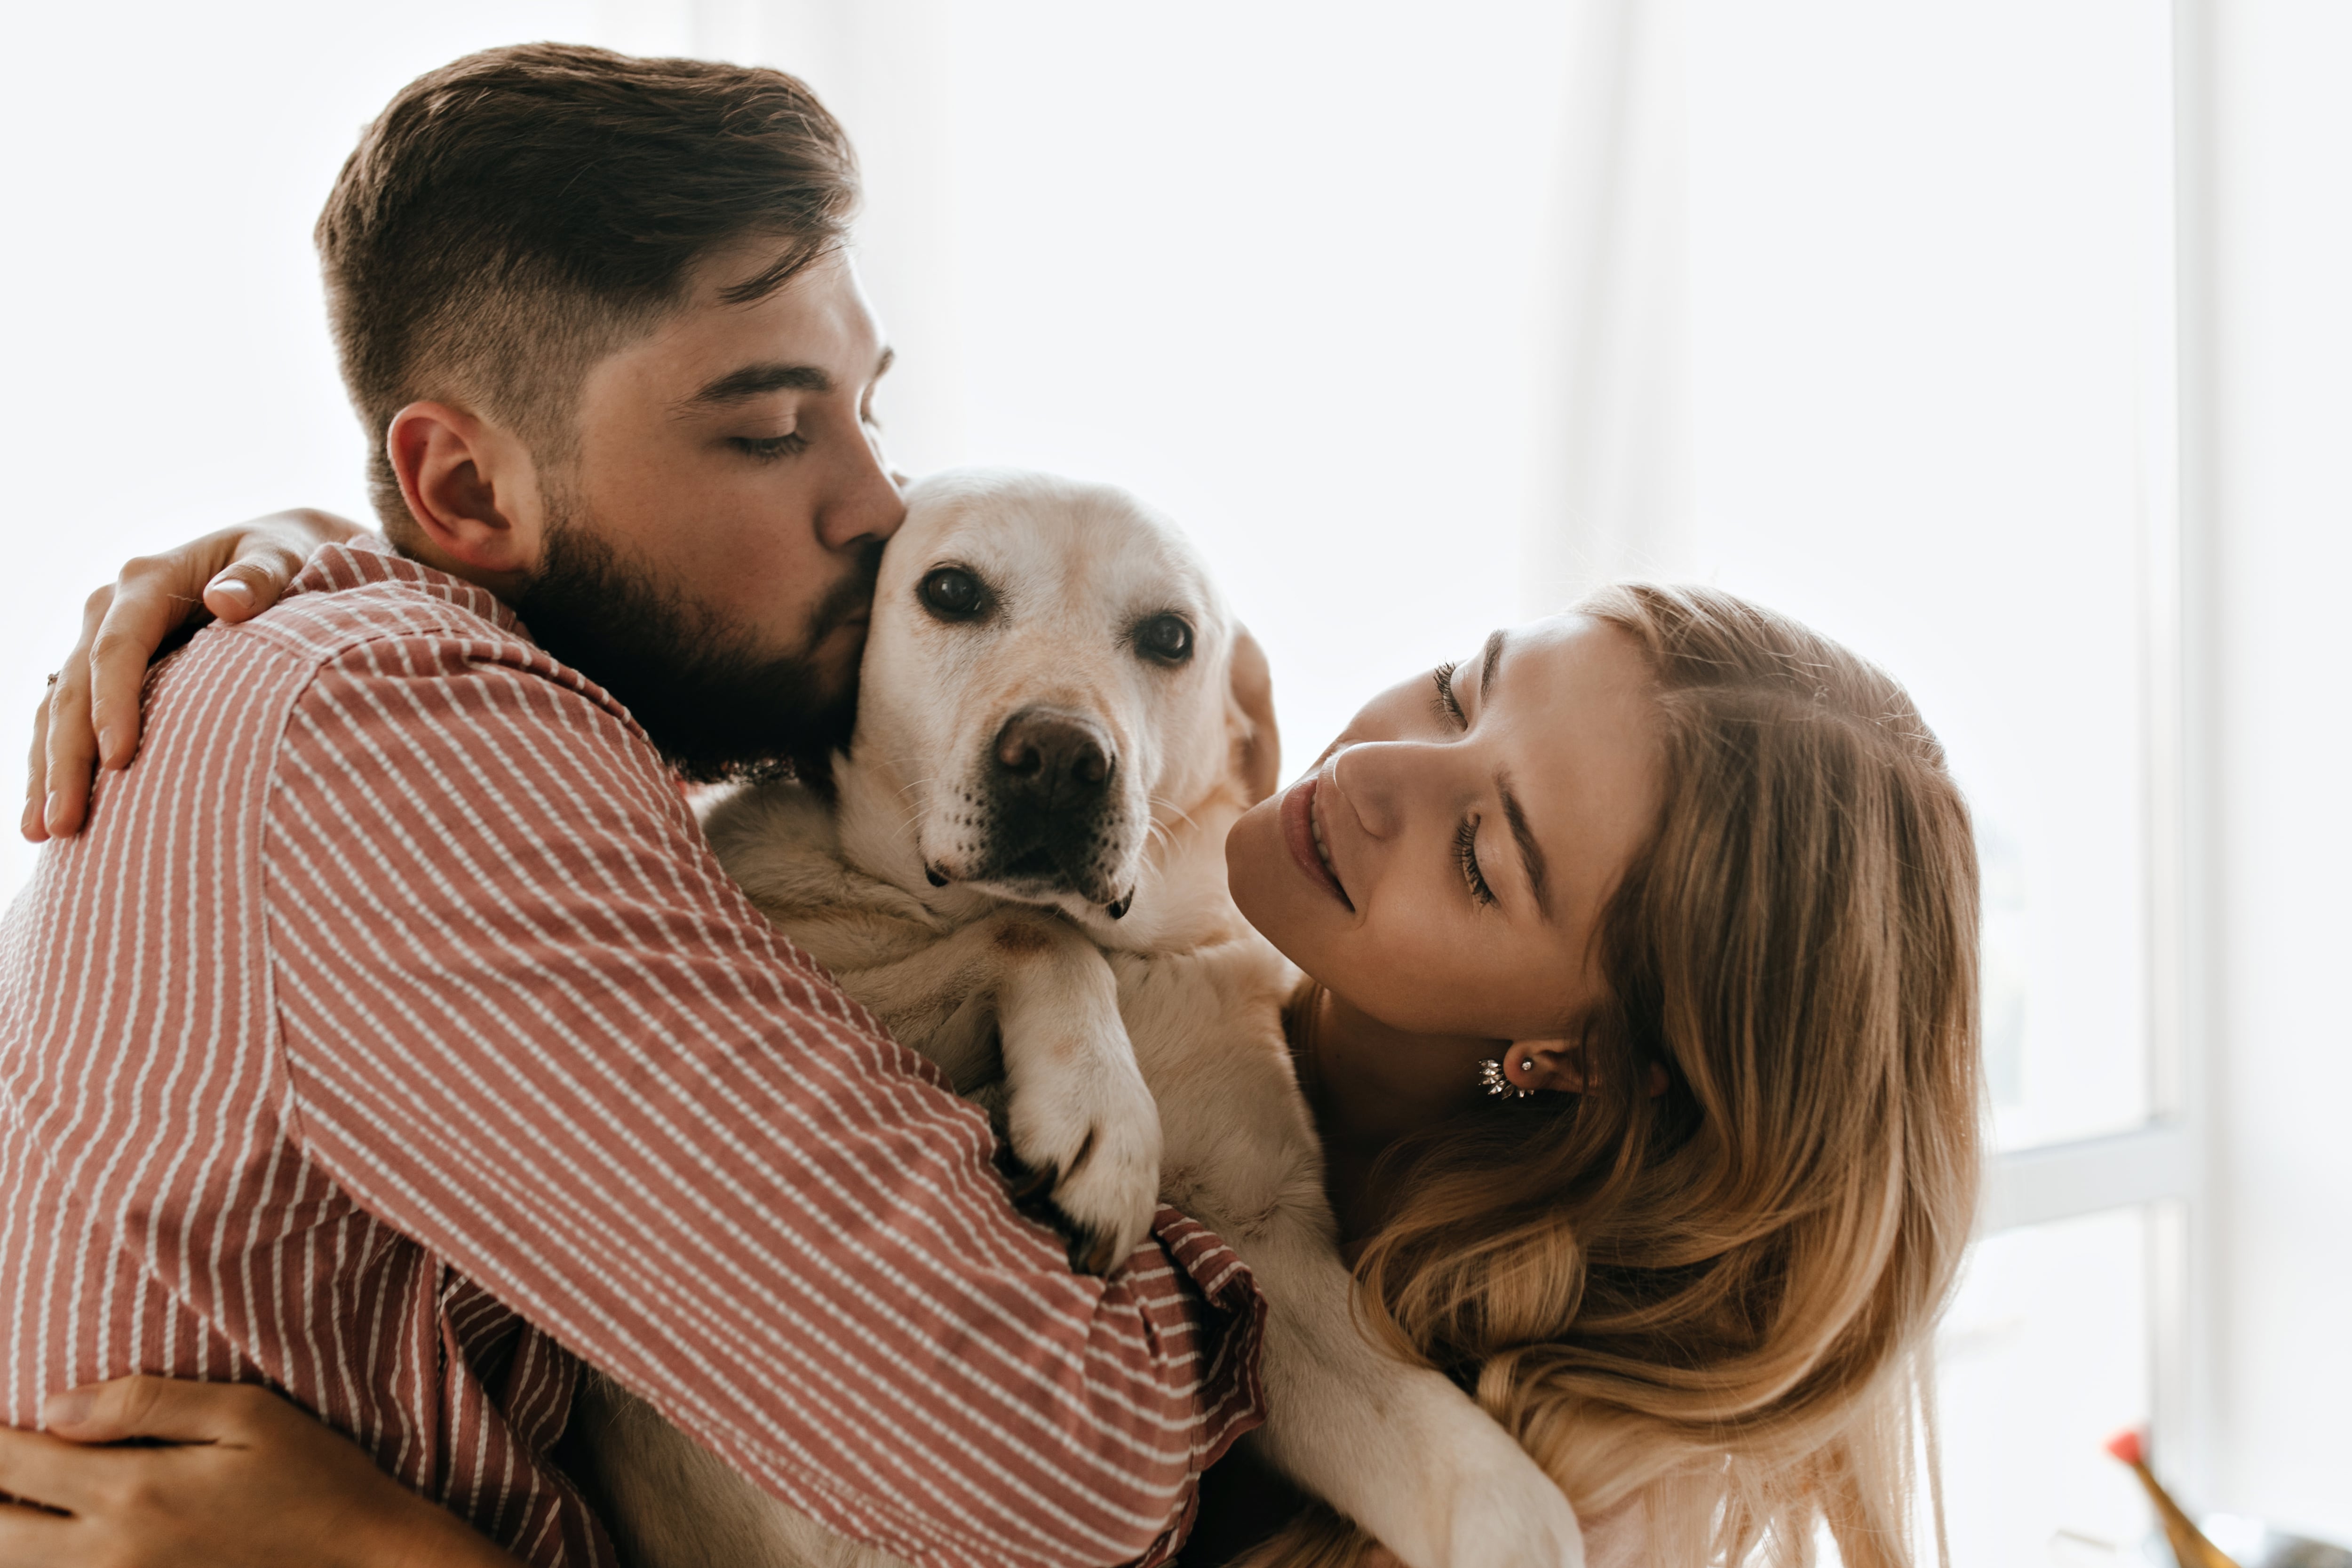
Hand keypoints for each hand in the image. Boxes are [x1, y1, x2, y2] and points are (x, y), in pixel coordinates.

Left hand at [0, 1375, 521, 1567]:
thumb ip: (147, 1404)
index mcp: (135, 1492)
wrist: (363, 1564)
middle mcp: (111, 1553)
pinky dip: (41, 1562)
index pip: (20, 1462)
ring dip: (4, 1534)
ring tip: (12, 1501)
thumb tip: (53, 1406)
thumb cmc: (314, 1480)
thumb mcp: (247, 1415)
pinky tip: (47, 1542)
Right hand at [23, 509, 361, 841]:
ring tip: (43, 833)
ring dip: (49, 771)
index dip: (113, 702)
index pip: (118, 647)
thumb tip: (226, 602)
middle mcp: (112, 609)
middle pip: (74, 687)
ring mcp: (102, 642)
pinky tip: (51, 816)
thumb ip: (261, 579)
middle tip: (65, 823)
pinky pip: (71, 719)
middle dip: (67, 757)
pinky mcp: (108, 673)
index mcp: (148, 581)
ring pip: (59, 709)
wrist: (280, 553)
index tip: (119, 759)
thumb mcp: (282, 557)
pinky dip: (59, 763)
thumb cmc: (288, 557)